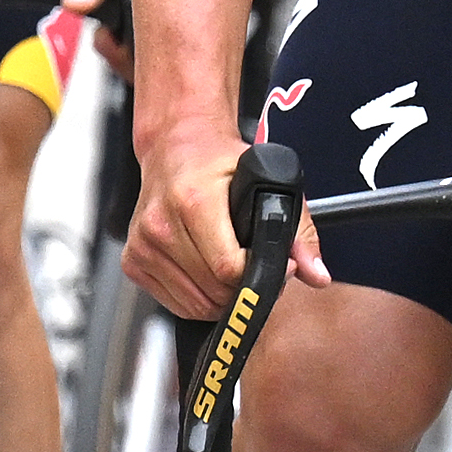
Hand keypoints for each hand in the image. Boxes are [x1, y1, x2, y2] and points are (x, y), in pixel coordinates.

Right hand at [126, 144, 312, 321]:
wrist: (176, 147)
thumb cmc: (221, 164)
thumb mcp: (268, 182)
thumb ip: (298, 230)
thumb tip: (317, 275)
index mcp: (192, 201)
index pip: (228, 268)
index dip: (260, 276)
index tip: (276, 265)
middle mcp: (161, 224)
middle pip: (214, 291)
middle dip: (244, 288)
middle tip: (256, 266)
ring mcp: (143, 245)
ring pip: (197, 304)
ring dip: (223, 297)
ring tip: (233, 268)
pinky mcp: (134, 261)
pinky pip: (177, 304)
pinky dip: (200, 299)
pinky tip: (209, 271)